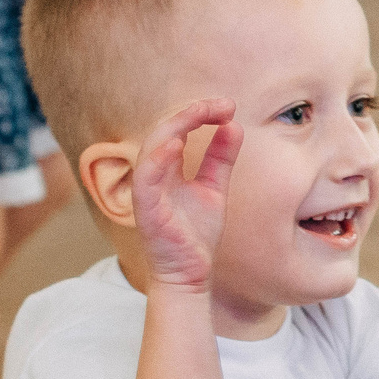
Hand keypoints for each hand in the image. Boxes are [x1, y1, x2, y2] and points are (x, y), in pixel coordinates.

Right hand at [130, 99, 243, 295]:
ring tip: (200, 112)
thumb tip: (233, 125)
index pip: (179, 129)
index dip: (201, 113)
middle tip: (222, 104)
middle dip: (192, 112)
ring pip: (152, 147)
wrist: (191, 274)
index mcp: (167, 168)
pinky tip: (177, 144)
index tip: (228, 106)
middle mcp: (154, 175)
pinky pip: (145, 178)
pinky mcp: (145, 209)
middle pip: (166, 131)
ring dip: (176, 126)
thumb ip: (220, 158)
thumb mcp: (214, 188)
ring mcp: (147, 191)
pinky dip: (158, 158)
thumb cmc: (196, 235)